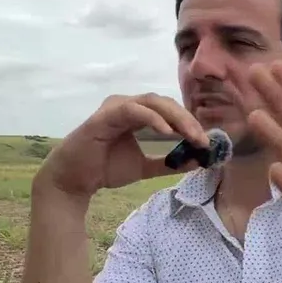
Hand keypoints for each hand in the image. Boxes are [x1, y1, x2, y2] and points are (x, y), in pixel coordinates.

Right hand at [36, 93, 208, 199]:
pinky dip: (152, 118)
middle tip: (203, 139)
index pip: (169, 110)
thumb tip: (199, 161)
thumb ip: (169, 163)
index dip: (190, 123)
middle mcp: (127, 105)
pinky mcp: (105, 115)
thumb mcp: (145, 167)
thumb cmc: (105, 168)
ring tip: (191, 135)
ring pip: (152, 102)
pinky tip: (167, 132)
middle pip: (165, 103)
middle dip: (187, 120)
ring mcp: (115, 107)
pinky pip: (133, 110)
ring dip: (175, 118)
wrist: (75, 180)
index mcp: (136, 113)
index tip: (206, 142)